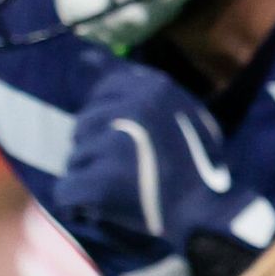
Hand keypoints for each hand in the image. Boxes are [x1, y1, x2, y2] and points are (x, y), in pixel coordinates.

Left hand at [54, 63, 274, 275]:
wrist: (207, 221)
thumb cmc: (198, 171)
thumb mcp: (184, 116)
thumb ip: (140, 88)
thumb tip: (86, 54)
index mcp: (155, 90)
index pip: (106, 87)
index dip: (113, 117)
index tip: (130, 140)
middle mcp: (131, 110)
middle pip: (85, 123)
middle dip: (99, 147)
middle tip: (133, 171)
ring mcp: (112, 145)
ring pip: (75, 157)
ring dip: (92, 175)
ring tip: (125, 191)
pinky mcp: (96, 181)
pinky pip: (67, 191)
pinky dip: (81, 205)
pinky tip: (108, 210)